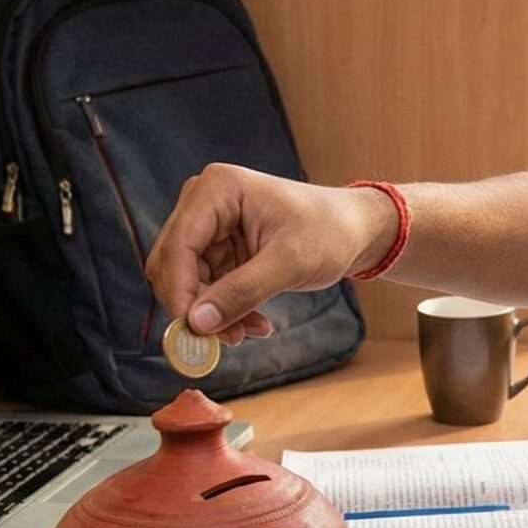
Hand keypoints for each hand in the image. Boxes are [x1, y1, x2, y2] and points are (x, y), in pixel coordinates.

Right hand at [143, 164, 397, 344]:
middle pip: (172, 265)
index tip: (193, 332)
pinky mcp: (217, 248)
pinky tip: (254, 323)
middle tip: (228, 339)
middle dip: (197, 306)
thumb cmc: (329, 232)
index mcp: (217, 189)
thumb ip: (242, 292)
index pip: (178, 245)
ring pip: (186, 282)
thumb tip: (197, 323)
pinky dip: (224, 310)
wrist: (354, 230)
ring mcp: (208, 226)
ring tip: (250, 331)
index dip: (179, 291)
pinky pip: (204, 288)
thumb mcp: (289, 263)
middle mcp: (202, 202)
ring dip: (213, 313)